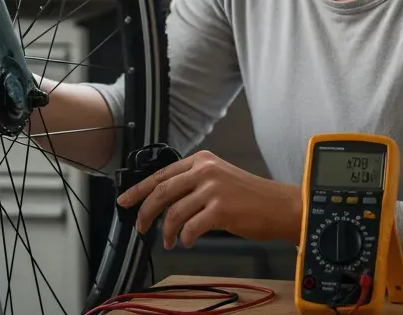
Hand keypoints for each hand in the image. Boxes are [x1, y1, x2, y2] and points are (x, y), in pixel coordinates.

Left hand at [115, 150, 301, 249]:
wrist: (279, 206)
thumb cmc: (249, 196)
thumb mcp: (218, 177)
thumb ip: (192, 182)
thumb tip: (162, 201)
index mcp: (201, 160)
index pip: (160, 174)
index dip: (138, 189)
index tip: (124, 201)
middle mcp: (204, 170)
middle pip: (161, 191)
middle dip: (145, 212)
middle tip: (140, 227)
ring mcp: (212, 188)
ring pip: (173, 212)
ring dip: (166, 231)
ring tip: (168, 241)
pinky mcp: (220, 209)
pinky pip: (190, 228)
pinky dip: (184, 238)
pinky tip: (186, 242)